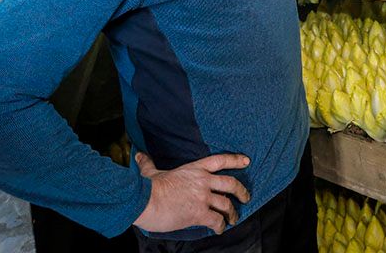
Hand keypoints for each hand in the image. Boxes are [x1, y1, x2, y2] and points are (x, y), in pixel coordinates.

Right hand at [133, 151, 250, 234]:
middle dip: (242, 191)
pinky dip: (220, 226)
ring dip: (233, 213)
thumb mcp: (150, 172)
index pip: (220, 160)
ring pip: (226, 204)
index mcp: (194, 169)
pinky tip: (219, 229)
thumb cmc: (147, 188)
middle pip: (231, 184)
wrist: (145, 202)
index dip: (236, 160)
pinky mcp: (199, 213)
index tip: (247, 161)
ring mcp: (202, 197)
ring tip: (233, 219)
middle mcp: (203, 181)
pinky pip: (216, 220)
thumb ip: (148, 164)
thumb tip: (139, 156)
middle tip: (246, 197)